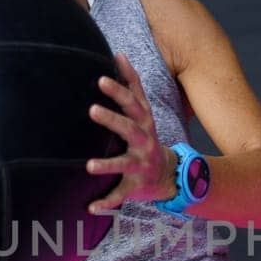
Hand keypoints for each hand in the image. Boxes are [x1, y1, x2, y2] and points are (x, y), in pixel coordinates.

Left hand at [84, 53, 174, 214]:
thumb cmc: (147, 137)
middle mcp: (144, 142)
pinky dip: (107, 202)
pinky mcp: (136, 186)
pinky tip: (91, 207)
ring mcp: (140, 165)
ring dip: (107, 165)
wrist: (170, 175)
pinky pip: (121, 195)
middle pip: (129, 128)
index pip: (133, 102)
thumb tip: (119, 53)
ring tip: (89, 165)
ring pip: (124, 164)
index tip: (102, 78)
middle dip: (112, 120)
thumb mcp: (144, 111)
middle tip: (92, 109)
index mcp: (143, 122)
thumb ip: (132, 84)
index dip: (120, 89)